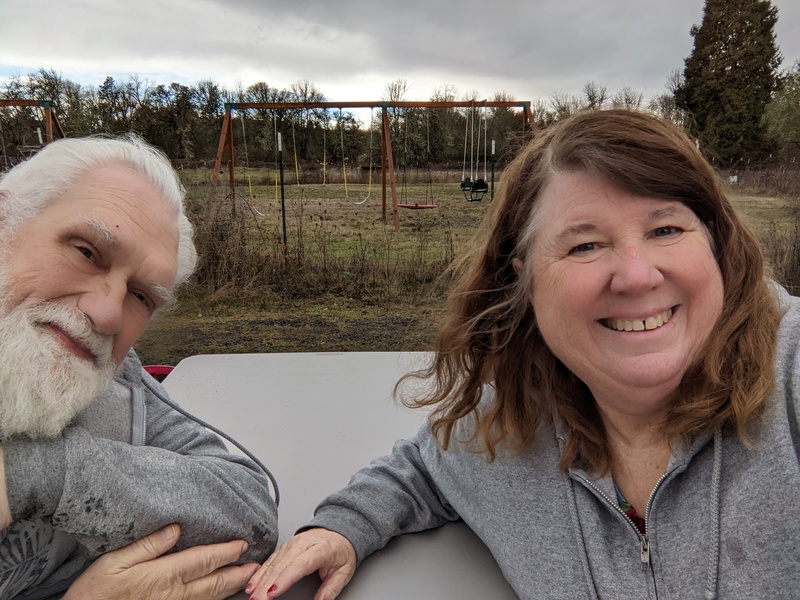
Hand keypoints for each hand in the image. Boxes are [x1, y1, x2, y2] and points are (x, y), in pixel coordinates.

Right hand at [64, 524, 258, 599]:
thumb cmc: (94, 593)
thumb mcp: (114, 562)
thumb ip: (148, 545)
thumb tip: (175, 528)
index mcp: (163, 576)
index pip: (204, 560)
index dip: (226, 551)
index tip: (242, 543)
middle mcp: (173, 595)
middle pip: (214, 582)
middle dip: (238, 572)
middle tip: (255, 563)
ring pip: (209, 598)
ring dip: (230, 588)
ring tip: (245, 578)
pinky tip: (218, 595)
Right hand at [246, 528, 356, 599]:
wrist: (339, 532)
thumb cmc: (341, 551)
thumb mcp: (344, 572)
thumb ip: (331, 589)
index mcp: (321, 549)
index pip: (300, 565)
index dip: (285, 579)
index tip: (273, 592)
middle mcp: (303, 544)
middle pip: (282, 565)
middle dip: (267, 584)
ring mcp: (292, 543)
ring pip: (273, 563)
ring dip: (260, 580)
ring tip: (252, 595)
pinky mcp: (285, 546)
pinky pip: (270, 560)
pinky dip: (260, 573)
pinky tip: (252, 584)